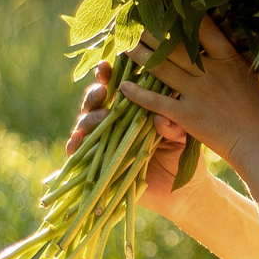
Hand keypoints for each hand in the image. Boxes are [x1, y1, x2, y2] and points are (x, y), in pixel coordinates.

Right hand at [70, 61, 196, 207]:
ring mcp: (105, 142)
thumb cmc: (183, 155)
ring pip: (85, 123)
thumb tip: (160, 118)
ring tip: (100, 117)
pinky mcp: (98, 164)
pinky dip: (75, 145)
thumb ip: (175, 126)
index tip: (105, 66)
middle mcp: (115, 121)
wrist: (184, 192)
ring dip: (88, 118)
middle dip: (95, 94)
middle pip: (95, 101)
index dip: (108, 74)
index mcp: (134, 106)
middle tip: (103, 92)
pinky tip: (77, 140)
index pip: (116, 85)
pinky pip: (80, 153)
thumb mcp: (184, 137)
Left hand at [117, 17, 258, 174]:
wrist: (258, 143)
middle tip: (135, 23)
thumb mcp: (249, 76)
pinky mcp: (186, 115)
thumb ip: (232, 59)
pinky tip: (124, 86)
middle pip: (175, 46)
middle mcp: (210, 72)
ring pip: (162, 68)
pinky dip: (139, 94)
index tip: (169, 4)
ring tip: (125, 46)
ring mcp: (197, 93)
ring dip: (140, 55)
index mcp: (228, 59)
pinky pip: (157, 101)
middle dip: (152, 33)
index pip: (204, 29)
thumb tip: (223, 38)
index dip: (184, 15)